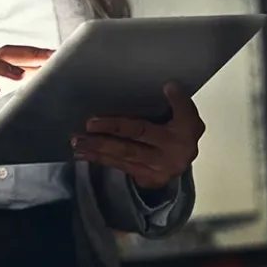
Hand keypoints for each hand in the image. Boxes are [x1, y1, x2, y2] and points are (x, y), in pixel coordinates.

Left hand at [70, 82, 204, 190]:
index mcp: (178, 137)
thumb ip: (179, 102)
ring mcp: (156, 171)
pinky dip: (103, 161)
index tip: (92, 121)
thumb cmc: (183, 131)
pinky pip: (122, 169)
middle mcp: (167, 157)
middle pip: (128, 148)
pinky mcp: (148, 180)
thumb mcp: (188, 114)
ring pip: (122, 160)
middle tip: (81, 133)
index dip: (116, 126)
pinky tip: (86, 155)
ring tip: (77, 143)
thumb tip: (169, 85)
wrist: (188, 159)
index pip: (141, 131)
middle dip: (102, 141)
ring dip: (98, 152)